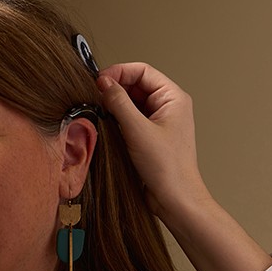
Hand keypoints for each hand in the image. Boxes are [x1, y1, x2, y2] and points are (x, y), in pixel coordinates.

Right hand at [98, 62, 271, 270]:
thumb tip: (104, 82)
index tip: (99, 81)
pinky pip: (131, 119)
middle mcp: (169, 106)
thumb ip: (119, 102)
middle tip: (96, 97)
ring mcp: (159, 121)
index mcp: (174, 98)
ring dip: (115, 105)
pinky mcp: (150, 136)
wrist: (175, 199)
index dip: (119, 72)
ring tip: (102, 113)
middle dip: (116, 89)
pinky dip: (117, 119)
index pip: (143, 71)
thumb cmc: (168, 168)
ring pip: (132, 102)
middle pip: (136, 84)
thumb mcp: (137, 130)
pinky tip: (108, 127)